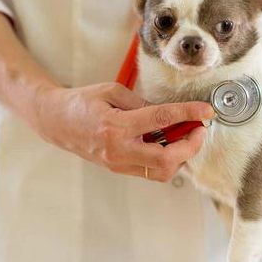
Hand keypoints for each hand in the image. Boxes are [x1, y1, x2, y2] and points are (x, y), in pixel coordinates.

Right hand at [34, 83, 214, 181]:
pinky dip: (167, 159)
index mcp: (116, 125)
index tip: (206, 111)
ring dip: (181, 155)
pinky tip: (170, 143)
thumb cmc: (82, 102)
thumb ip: (142, 103)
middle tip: (199, 129)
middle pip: (167, 158)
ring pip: (162, 171)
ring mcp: (118, 163)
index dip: (189, 114)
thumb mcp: (112, 91)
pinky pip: (151, 171)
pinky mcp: (119, 168)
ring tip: (185, 135)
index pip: (162, 120)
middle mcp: (118, 149)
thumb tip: (170, 113)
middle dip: (191, 146)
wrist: (55, 122)